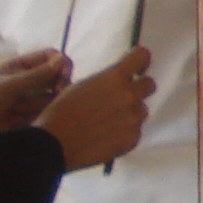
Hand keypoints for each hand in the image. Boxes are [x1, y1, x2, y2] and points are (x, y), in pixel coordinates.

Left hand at [0, 47, 67, 134]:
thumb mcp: (9, 86)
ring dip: (35, 105)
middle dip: (54, 87)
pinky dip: (32, 118)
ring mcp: (29, 99)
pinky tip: (13, 122)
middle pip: (56, 77)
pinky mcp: (29, 117)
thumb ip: (37, 74)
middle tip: (57, 93)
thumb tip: (62, 60)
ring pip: (51, 98)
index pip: (51, 57)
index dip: (62, 64)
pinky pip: (44, 114)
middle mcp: (27, 81)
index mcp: (20, 67)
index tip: (63, 77)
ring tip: (14, 111)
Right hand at [40, 46, 152, 170]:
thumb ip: (107, 81)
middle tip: (121, 96)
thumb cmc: (61, 113)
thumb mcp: (82, 86)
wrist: (54, 144)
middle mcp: (129, 95)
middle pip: (149, 85)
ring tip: (107, 121)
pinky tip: (106, 135)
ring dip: (130, 112)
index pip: (142, 57)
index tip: (136, 67)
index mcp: (114, 78)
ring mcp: (133, 118)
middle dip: (138, 88)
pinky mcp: (133, 138)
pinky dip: (125, 132)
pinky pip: (136, 130)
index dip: (140, 61)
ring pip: (141, 109)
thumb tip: (120, 80)